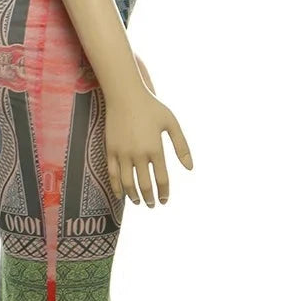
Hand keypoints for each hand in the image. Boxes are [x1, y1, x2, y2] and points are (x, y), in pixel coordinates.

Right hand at [105, 73, 192, 207]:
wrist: (125, 95)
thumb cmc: (151, 108)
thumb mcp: (172, 123)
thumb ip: (182, 147)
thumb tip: (189, 168)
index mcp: (156, 149)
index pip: (162, 179)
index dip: (164, 193)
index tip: (165, 200)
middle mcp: (139, 154)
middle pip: (145, 185)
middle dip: (150, 198)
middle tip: (153, 205)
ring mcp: (122, 153)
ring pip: (127, 183)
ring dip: (134, 196)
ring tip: (139, 202)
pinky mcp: (110, 150)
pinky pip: (112, 174)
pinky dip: (116, 187)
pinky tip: (121, 195)